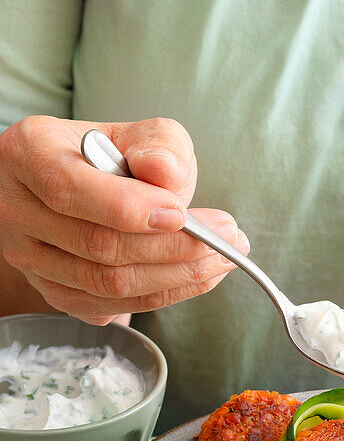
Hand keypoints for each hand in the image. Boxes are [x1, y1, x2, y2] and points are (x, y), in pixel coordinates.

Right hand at [0, 115, 248, 324]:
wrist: (84, 188)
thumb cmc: (113, 157)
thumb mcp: (140, 134)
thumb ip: (159, 145)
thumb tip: (166, 172)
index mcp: (28, 154)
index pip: (70, 189)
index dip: (129, 208)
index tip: (182, 214)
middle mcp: (17, 209)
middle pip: (97, 245)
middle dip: (174, 247)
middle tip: (227, 238)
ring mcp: (31, 258)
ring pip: (107, 284)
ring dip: (177, 276)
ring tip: (223, 258)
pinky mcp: (55, 293)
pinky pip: (113, 306)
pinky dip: (164, 294)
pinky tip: (198, 276)